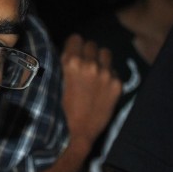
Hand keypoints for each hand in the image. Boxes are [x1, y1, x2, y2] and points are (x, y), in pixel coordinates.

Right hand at [60, 34, 122, 152]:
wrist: (77, 133)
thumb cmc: (60, 109)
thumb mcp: (56, 83)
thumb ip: (62, 65)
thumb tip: (67, 52)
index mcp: (72, 63)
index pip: (76, 38)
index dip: (73, 46)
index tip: (72, 53)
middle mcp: (91, 65)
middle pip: (91, 44)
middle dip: (86, 52)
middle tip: (83, 64)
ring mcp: (106, 74)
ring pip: (105, 52)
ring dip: (99, 59)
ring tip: (95, 70)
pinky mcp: (117, 84)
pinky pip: (114, 69)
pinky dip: (108, 74)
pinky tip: (101, 86)